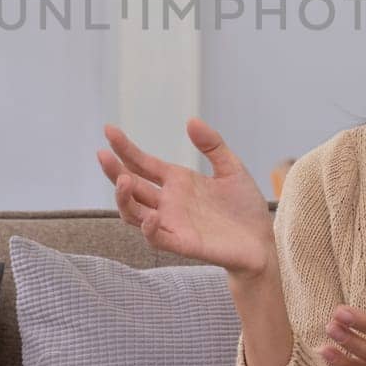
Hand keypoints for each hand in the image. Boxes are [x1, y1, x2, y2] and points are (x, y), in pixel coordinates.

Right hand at [97, 119, 275, 276]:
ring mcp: (172, 223)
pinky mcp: (182, 244)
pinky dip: (149, 228)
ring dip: (125, 199)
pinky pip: (157, 238)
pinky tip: (151, 216)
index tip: (109, 129)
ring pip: (134, 213)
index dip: (125, 148)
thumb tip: (191, 121)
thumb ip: (213, 145)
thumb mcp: (231, 169)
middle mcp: (168, 202)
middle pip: (131, 187)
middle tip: (103, 155)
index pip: (143, 163)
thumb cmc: (244, 207)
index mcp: (177, 182)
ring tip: (124, 180)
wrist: (261, 241)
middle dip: (114, 171)